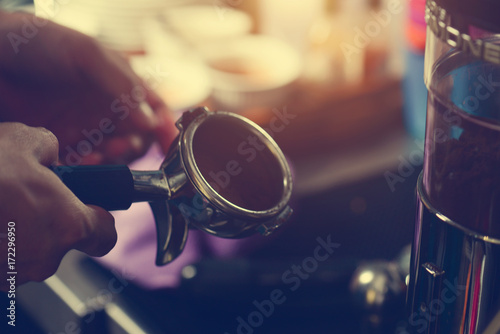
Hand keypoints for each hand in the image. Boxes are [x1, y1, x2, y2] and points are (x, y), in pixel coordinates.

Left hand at [0, 10, 176, 164]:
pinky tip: (84, 161)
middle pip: (139, 139)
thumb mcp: (87, 54)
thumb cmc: (39, 44)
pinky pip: (87, 166)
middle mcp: (107, 109)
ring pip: (115, 157)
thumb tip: (151, 122)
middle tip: (122, 146)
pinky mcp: (64, 145)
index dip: (166, 128)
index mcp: (120, 85)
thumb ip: (122, 86)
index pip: (155, 109)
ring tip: (101, 154)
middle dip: (137, 147)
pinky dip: (92, 169)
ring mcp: (86, 128)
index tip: (169, 145)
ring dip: (115, 161)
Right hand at [0, 123, 116, 289]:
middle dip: (49, 223)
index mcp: (70, 225)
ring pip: (29, 255)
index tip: (90, 211)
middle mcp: (46, 257)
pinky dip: (1, 246)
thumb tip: (49, 158)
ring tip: (3, 207)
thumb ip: (51, 153)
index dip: (97, 221)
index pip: (104, 237)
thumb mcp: (31, 141)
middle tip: (28, 199)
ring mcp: (14, 273)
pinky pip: (4, 263)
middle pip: (61, 243)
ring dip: (21, 236)